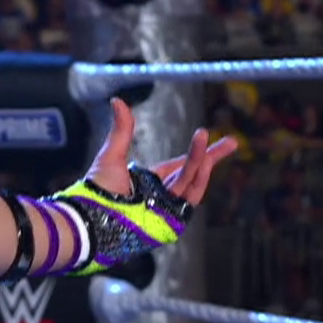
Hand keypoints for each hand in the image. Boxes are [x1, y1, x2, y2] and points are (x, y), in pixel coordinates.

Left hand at [88, 98, 237, 206]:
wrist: (91, 219)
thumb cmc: (97, 192)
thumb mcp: (112, 156)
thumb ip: (121, 130)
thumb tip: (117, 100)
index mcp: (151, 183)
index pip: (180, 167)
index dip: (196, 154)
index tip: (209, 138)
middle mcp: (162, 197)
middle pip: (192, 174)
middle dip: (210, 156)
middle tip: (231, 141)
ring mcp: (167, 210)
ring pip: (192, 185)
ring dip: (203, 165)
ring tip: (211, 147)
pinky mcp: (170, 222)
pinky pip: (189, 200)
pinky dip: (198, 181)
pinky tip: (204, 164)